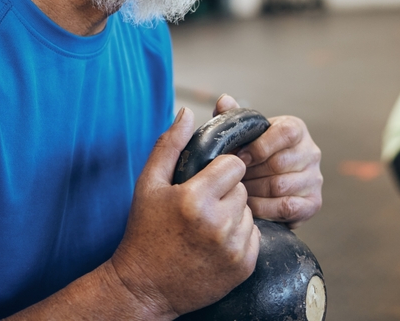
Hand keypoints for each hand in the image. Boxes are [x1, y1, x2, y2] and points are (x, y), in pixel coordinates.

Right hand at [110, 108, 259, 318]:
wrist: (145, 287)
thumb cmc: (145, 232)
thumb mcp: (148, 184)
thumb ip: (170, 145)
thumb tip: (187, 112)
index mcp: (195, 199)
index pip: (234, 165)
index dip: (220, 170)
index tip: (206, 180)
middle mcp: (218, 224)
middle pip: (242, 188)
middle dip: (225, 193)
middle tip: (202, 207)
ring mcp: (233, 248)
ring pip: (249, 212)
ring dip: (233, 215)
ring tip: (206, 226)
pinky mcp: (244, 266)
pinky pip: (254, 236)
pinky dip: (239, 237)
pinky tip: (215, 244)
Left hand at [214, 95, 322, 227]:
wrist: (270, 183)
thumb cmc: (255, 154)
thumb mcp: (246, 133)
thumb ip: (235, 117)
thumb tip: (224, 100)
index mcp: (296, 129)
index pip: (285, 133)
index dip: (258, 147)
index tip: (238, 157)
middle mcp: (311, 152)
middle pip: (279, 163)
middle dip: (250, 173)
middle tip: (232, 178)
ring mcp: (315, 178)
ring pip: (281, 186)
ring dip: (254, 191)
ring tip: (238, 191)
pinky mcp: (313, 202)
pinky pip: (287, 207)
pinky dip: (264, 208)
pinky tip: (250, 206)